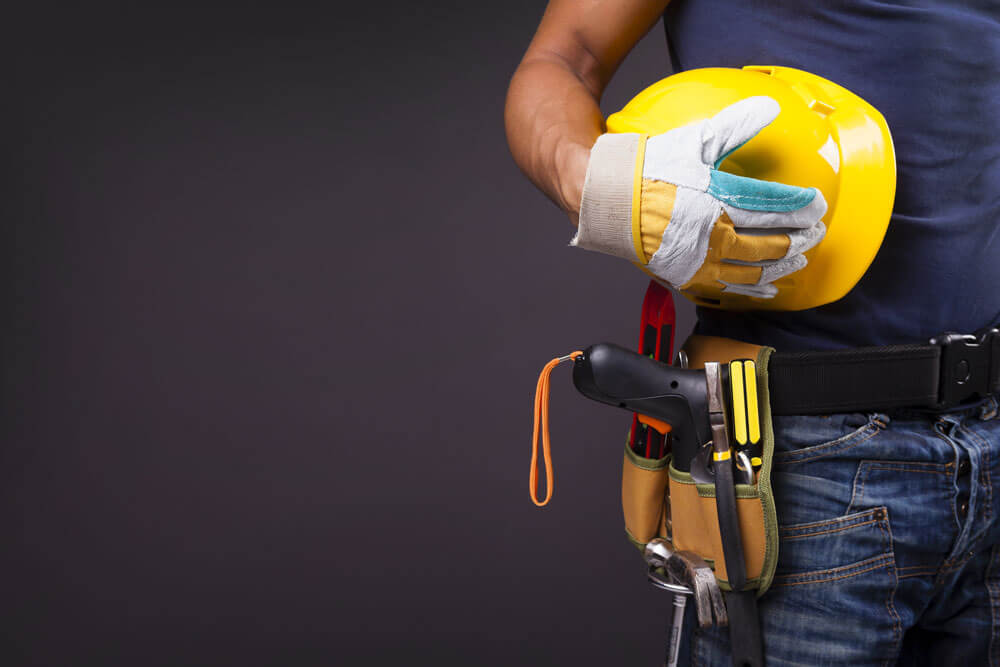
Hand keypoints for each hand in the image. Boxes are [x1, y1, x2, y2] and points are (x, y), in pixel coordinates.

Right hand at [574, 97, 825, 298]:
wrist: (609, 202)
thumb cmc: (649, 170)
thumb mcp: (694, 142)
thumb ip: (735, 127)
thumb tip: (768, 106)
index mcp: (722, 199)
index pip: (775, 205)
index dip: (802, 206)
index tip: (818, 204)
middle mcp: (717, 234)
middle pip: (772, 240)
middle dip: (800, 237)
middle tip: (816, 231)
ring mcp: (703, 260)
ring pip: (756, 268)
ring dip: (784, 263)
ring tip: (801, 258)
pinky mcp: (689, 276)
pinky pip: (730, 288)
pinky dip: (754, 289)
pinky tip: (769, 287)